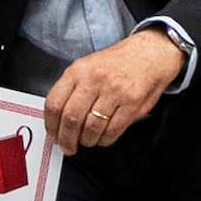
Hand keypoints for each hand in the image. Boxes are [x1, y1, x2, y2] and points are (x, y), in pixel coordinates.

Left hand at [45, 33, 177, 152]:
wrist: (149, 53)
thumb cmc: (117, 63)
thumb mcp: (87, 66)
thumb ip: (71, 89)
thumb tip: (57, 120)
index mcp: (78, 70)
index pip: (55, 102)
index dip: (51, 125)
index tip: (53, 135)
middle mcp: (94, 79)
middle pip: (71, 119)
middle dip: (67, 139)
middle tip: (68, 147)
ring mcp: (114, 91)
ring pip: (91, 128)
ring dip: (87, 141)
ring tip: (88, 140)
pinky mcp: (132, 103)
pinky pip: (112, 131)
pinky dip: (104, 140)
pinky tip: (103, 136)